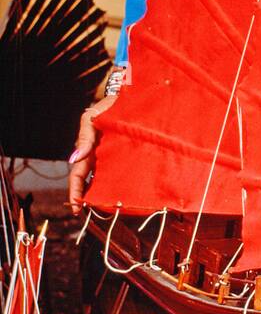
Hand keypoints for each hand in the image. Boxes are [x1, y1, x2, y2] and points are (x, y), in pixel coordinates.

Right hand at [68, 94, 117, 215]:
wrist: (133, 97)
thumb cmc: (109, 106)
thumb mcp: (92, 119)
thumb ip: (84, 137)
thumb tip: (75, 158)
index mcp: (88, 149)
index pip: (78, 174)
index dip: (75, 192)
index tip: (76, 207)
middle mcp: (99, 157)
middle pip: (90, 182)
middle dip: (88, 200)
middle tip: (91, 216)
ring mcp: (113, 158)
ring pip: (106, 181)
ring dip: (104, 196)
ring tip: (108, 212)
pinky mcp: (128, 157)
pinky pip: (123, 174)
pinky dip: (121, 186)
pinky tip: (127, 199)